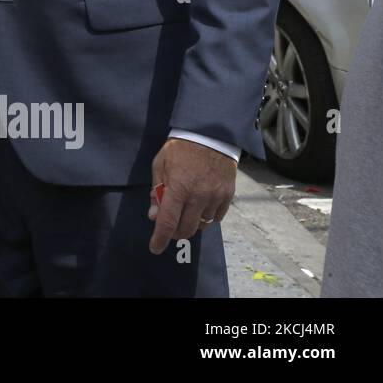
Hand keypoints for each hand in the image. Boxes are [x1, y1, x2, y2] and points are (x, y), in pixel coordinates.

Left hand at [147, 137, 236, 254]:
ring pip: (202, 225)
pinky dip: (206, 217)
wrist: (210, 134)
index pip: (168, 222)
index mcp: (178, 188)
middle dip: (175, 233)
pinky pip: (216, 217)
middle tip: (169, 226)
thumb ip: (157, 191)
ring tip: (185, 210)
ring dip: (191, 223)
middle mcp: (198, 196)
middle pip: (186, 229)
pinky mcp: (228, 195)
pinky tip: (200, 206)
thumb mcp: (160, 165)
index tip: (155, 248)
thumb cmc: (180, 149)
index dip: (160, 238)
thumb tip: (154, 214)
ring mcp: (215, 197)